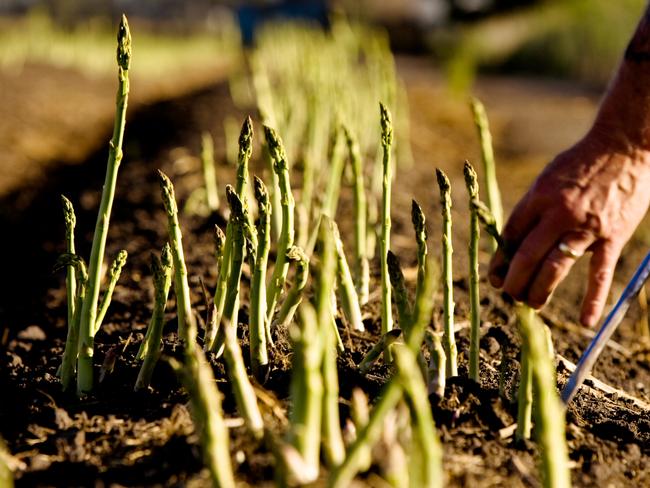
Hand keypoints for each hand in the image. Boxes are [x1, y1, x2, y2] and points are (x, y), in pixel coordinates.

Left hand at [488, 126, 649, 325]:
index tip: (495, 276)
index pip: (511, 236)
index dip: (500, 260)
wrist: (624, 146)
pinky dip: (593, 299)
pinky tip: (585, 322)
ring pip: (556, 267)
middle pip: (528, 256)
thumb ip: (532, 209)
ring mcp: (585, 226)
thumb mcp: (547, 179)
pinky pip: (600, 273)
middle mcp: (558, 213)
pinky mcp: (612, 236)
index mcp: (539, 197)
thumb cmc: (580, 163)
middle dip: (514, 281)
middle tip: (509, 295)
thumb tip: (514, 243)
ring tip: (530, 305)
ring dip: (539, 291)